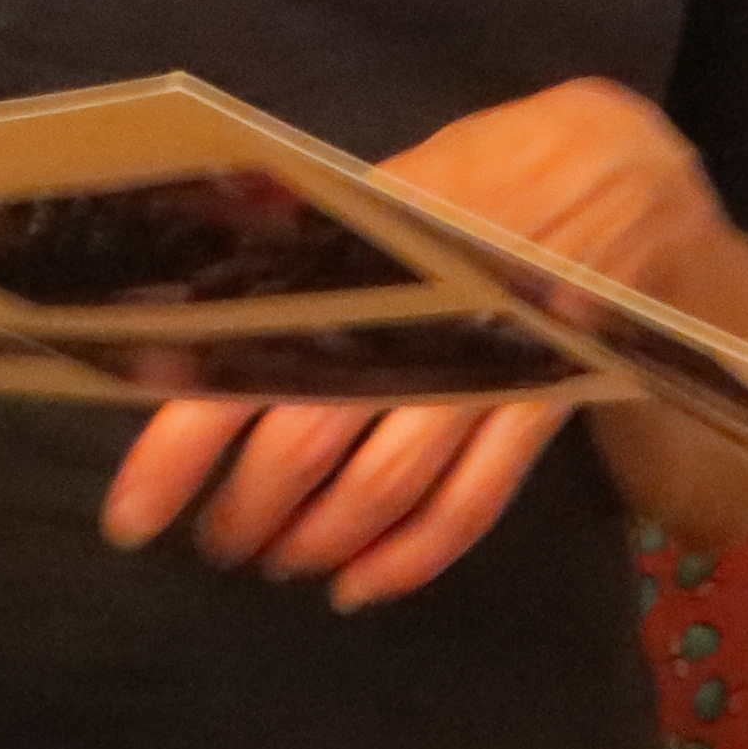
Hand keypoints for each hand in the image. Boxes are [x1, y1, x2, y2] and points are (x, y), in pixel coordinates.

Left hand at [94, 79, 708, 606]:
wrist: (618, 163)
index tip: (130, 519)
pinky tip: (364, 585)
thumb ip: (304, 264)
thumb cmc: (478, 175)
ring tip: (281, 560)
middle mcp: (417, 314)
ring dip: (319, 540)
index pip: (245, 362)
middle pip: (307, 444)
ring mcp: (486, 362)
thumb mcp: (381, 195)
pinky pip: (474, 501)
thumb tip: (194, 338)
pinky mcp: (543, 400)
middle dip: (248, 513)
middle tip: (217, 542)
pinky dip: (414, 558)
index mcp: (361, 253)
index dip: (178, 451)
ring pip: (383, 486)